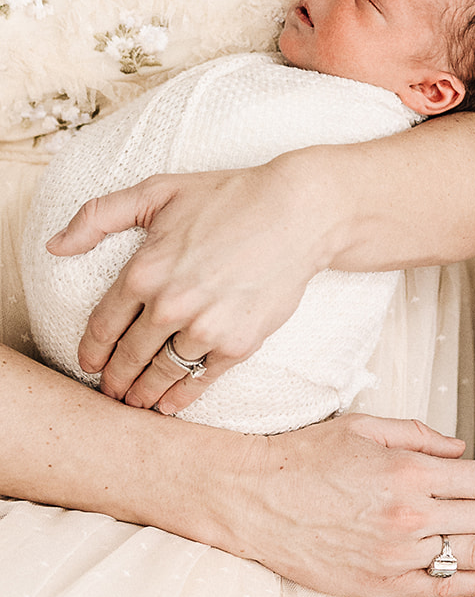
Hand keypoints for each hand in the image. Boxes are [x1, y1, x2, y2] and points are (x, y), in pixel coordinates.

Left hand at [47, 156, 328, 412]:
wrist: (297, 214)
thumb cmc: (229, 197)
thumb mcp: (158, 191)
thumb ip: (99, 215)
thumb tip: (55, 245)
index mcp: (143, 271)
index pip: (102, 325)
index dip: (91, 352)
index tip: (88, 365)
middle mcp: (169, 305)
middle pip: (128, 357)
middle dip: (114, 380)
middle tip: (110, 393)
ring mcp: (205, 328)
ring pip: (160, 373)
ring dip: (143, 393)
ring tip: (136, 403)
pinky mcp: (237, 344)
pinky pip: (200, 380)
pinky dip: (181, 398)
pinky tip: (169, 406)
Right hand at [225, 412, 474, 596]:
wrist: (250, 498)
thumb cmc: (305, 456)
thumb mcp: (364, 427)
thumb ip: (418, 437)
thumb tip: (461, 452)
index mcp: (408, 471)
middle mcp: (408, 514)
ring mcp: (394, 552)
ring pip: (471, 555)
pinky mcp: (378, 582)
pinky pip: (440, 585)